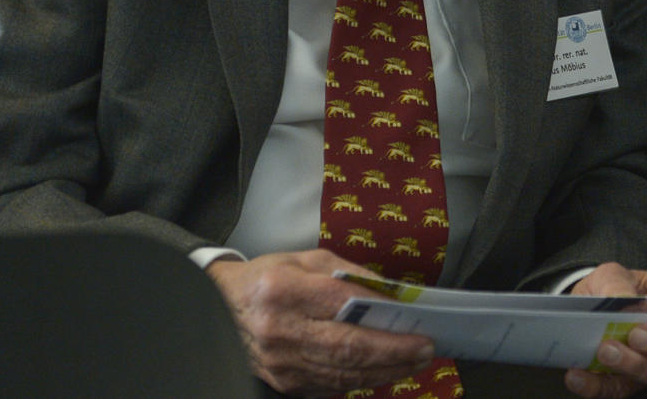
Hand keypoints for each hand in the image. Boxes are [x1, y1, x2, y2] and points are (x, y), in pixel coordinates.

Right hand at [206, 250, 435, 395]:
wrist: (220, 308)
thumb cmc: (270, 278)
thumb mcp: (307, 260)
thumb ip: (349, 273)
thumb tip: (391, 294)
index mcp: (283, 290)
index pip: (341, 304)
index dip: (382, 316)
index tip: (417, 322)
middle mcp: (280, 331)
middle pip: (346, 348)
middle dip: (393, 352)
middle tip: (426, 349)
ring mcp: (280, 364)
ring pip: (343, 374)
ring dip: (385, 371)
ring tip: (414, 362)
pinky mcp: (284, 384)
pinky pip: (331, 386)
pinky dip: (363, 380)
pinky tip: (385, 371)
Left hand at [562, 263, 646, 397]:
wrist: (594, 308)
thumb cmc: (614, 287)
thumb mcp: (612, 274)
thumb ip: (616, 282)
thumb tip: (621, 299)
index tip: (636, 311)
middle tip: (634, 336)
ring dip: (634, 367)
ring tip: (604, 352)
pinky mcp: (637, 384)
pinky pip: (624, 391)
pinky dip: (598, 387)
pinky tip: (577, 377)